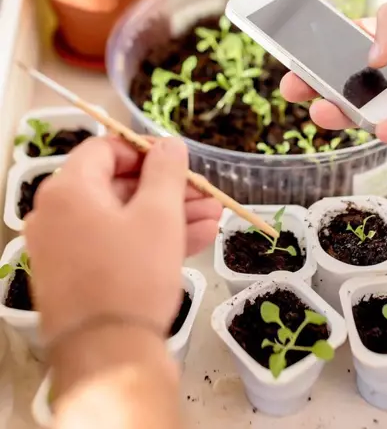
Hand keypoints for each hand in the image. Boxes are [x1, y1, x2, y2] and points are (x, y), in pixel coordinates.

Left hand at [25, 136, 221, 343]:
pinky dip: (150, 239)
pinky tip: (196, 239)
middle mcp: (57, 214)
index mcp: (68, 189)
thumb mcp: (158, 214)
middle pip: (117, 186)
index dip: (145, 150)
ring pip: (122, 218)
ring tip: (214, 217)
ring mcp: (65, 248)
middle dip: (168, 189)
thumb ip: (165, 170)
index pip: (105, 149)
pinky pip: (115, 245)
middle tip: (205, 194)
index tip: (177, 160)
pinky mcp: (77, 276)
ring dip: (169, 216)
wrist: (108, 357)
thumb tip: (168, 143)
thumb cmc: (132, 275)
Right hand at [280, 0, 386, 148]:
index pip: (354, 42)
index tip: (296, 52)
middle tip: (291, 87)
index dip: (324, 48)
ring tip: (322, 112)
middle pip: (351, 81)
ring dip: (344, 114)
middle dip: (317, 85)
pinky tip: (384, 128)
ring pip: (370, 112)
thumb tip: (371, 53)